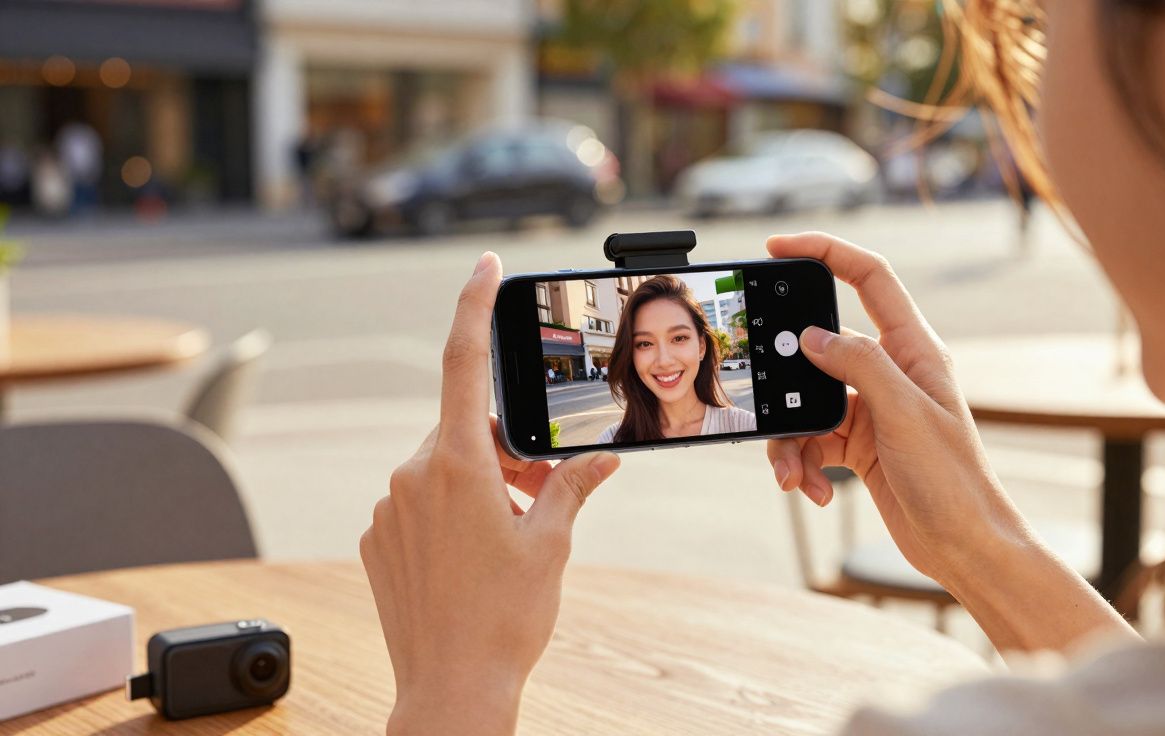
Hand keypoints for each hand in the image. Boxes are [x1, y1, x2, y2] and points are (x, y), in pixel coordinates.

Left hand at [360, 252, 620, 735]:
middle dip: (505, 446)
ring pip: (441, 466)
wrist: (451, 689)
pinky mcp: (376, 538)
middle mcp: (412, 475)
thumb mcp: (551, 545)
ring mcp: (387, 508)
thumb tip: (601, 458)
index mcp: (457, 466)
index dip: (473, 306)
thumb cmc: (506, 619)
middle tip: (541, 487)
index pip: (463, 363)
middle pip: (464, 428)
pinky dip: (451, 510)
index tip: (484, 267)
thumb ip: (572, 488)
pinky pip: (417, 502)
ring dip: (480, 481)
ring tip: (513, 532)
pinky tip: (474, 554)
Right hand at [765, 232, 1028, 588]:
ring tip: (791, 473)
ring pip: (807, 402)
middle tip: (764, 396)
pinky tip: (812, 490)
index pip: (868, 277)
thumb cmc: (954, 481)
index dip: (825, 252)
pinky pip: (811, 440)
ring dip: (790, 439)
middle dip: (786, 378)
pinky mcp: (857, 444)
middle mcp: (891, 373)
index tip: (779, 246)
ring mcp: (872, 410)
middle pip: (820, 349)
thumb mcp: (905, 415)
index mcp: (914, 350)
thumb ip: (859, 365)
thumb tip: (813, 337)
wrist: (964, 547)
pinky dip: (802, 464)